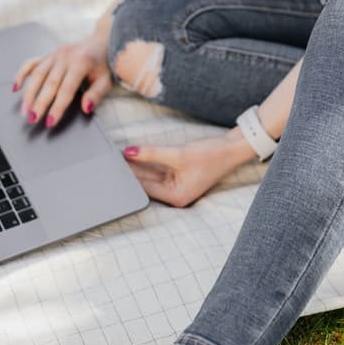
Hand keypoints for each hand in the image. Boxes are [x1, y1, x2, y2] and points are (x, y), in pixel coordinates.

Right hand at [13, 31, 112, 128]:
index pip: (66, 89)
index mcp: (81, 63)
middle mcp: (64, 57)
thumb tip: (85, 108)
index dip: (57, 107)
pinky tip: (15, 88)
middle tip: (33, 119)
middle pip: (49, 83)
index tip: (50, 122)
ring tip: (24, 110)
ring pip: (37, 75)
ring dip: (29, 94)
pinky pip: (30, 63)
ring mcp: (54, 55)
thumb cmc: (103, 64)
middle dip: (39, 103)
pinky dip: (21, 74)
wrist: (100, 41)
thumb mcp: (106, 79)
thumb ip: (96, 94)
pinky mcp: (47, 54)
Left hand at [121, 132, 251, 207]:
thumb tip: (128, 153)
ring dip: (136, 165)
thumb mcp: (179, 154)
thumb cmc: (212, 155)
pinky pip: (157, 168)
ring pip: (149, 174)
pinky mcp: (177, 173)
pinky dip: (147, 161)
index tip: (112, 166)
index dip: (127, 176)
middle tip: (110, 160)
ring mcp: (176, 184)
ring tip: (117, 156)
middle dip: (129, 171)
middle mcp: (174, 194)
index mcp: (175, 197)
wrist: (233, 147)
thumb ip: (152, 153)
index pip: (144, 188)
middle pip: (145, 182)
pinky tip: (132, 154)